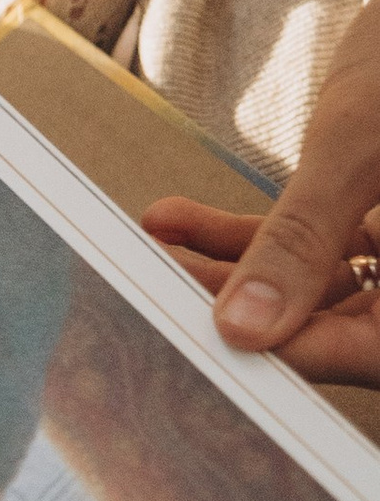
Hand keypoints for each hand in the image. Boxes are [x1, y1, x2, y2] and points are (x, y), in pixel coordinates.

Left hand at [142, 0, 379, 384]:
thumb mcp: (359, 144)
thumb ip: (301, 239)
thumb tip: (244, 330)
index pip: (369, 354)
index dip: (291, 356)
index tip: (204, 344)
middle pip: (339, 326)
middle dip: (244, 313)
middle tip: (154, 300)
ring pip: (316, 286)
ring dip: (228, 271)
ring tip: (144, 253)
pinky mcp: (378, 219)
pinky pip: (311, 244)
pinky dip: (244, 232)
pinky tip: (166, 217)